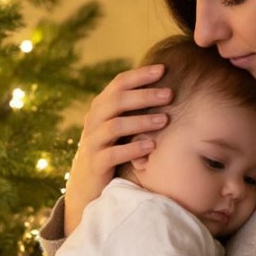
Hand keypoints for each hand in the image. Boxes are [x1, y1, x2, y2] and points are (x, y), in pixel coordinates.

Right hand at [64, 64, 172, 234]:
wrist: (86, 186)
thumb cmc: (111, 150)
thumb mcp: (119, 127)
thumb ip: (132, 109)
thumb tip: (165, 86)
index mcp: (101, 107)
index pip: (118, 84)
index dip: (139, 75)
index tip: (162, 69)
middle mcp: (93, 121)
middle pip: (116, 101)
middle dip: (144, 96)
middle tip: (169, 94)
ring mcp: (92, 142)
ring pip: (115, 126)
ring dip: (141, 122)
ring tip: (164, 120)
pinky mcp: (95, 164)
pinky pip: (113, 154)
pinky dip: (132, 149)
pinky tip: (150, 146)